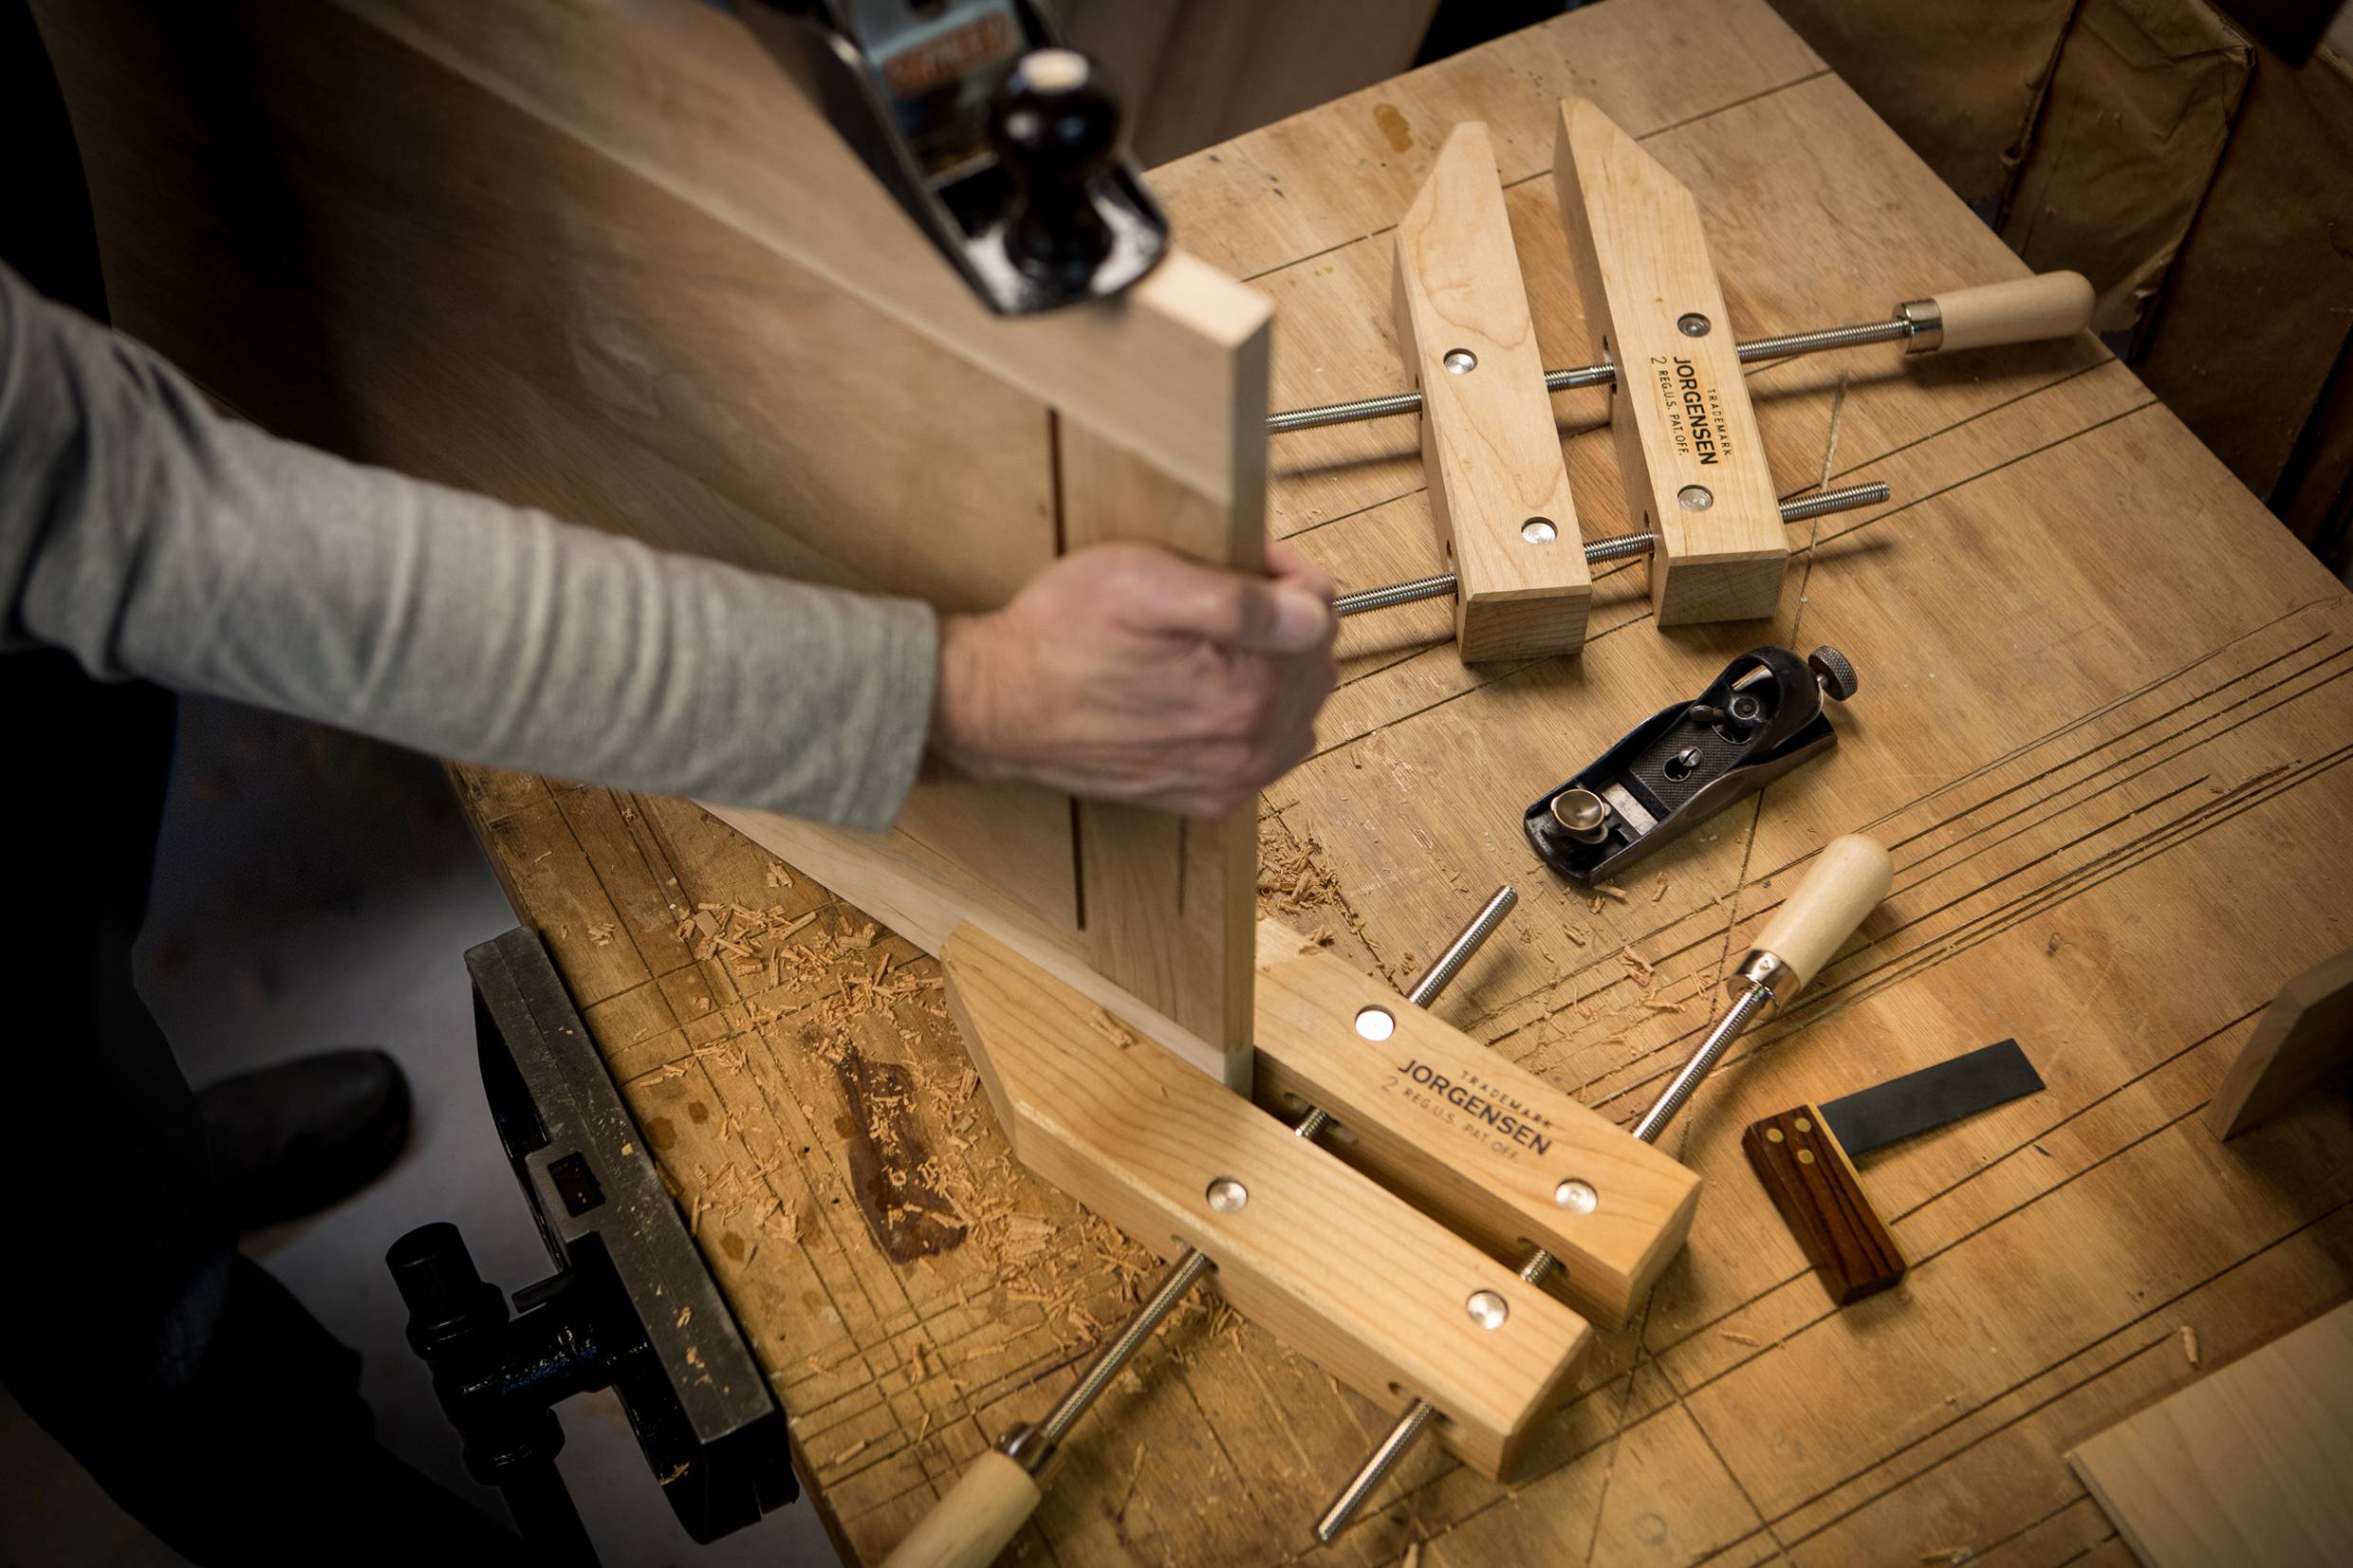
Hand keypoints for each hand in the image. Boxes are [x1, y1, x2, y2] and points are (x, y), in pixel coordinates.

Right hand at [928, 541, 1337, 815]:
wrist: (996, 706)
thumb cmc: (1060, 633)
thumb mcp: (1143, 584)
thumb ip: (1241, 601)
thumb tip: (1315, 614)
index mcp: (1247, 691)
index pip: (1321, 616)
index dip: (1286, 575)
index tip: (1245, 559)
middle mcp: (1250, 747)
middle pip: (1315, 664)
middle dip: (1284, 621)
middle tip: (1224, 594)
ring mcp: (1231, 779)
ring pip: (1298, 707)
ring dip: (1276, 668)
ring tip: (1217, 641)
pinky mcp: (1206, 796)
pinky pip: (1268, 749)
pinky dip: (1257, 714)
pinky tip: (1214, 688)